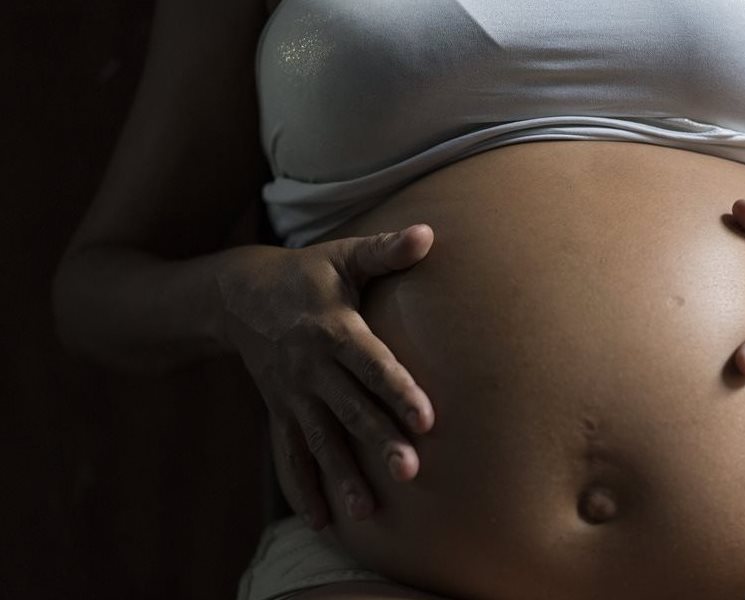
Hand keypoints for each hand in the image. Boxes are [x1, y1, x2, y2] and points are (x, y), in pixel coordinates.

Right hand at [218, 225, 434, 528]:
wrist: (235, 295)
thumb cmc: (305, 274)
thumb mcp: (343, 257)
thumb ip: (386, 251)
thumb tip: (429, 234)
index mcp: (333, 329)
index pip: (371, 364)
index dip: (398, 390)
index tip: (426, 418)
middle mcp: (311, 368)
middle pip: (349, 409)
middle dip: (378, 442)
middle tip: (409, 472)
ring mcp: (292, 395)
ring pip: (320, 441)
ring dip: (341, 477)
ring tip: (365, 513)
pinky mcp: (280, 411)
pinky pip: (289, 454)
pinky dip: (303, 488)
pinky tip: (323, 521)